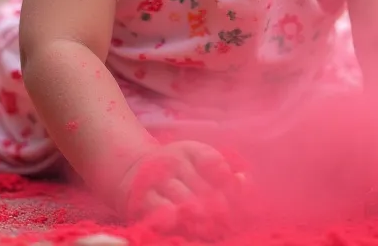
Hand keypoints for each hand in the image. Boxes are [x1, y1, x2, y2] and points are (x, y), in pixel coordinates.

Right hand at [117, 140, 244, 231]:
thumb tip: (245, 180)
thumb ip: (220, 172)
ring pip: (182, 198)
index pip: (212, 161)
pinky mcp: (143, 199)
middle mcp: (172, 161)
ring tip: (210, 227)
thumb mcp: (195, 162)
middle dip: (217, 206)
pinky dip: (172, 217)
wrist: (132, 171)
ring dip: (199, 215)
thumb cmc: (175, 171)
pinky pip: (160, 209)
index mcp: (189, 150)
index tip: (236, 192)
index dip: (227, 180)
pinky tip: (180, 221)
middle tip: (227, 220)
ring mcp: (157, 180)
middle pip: (200, 185)